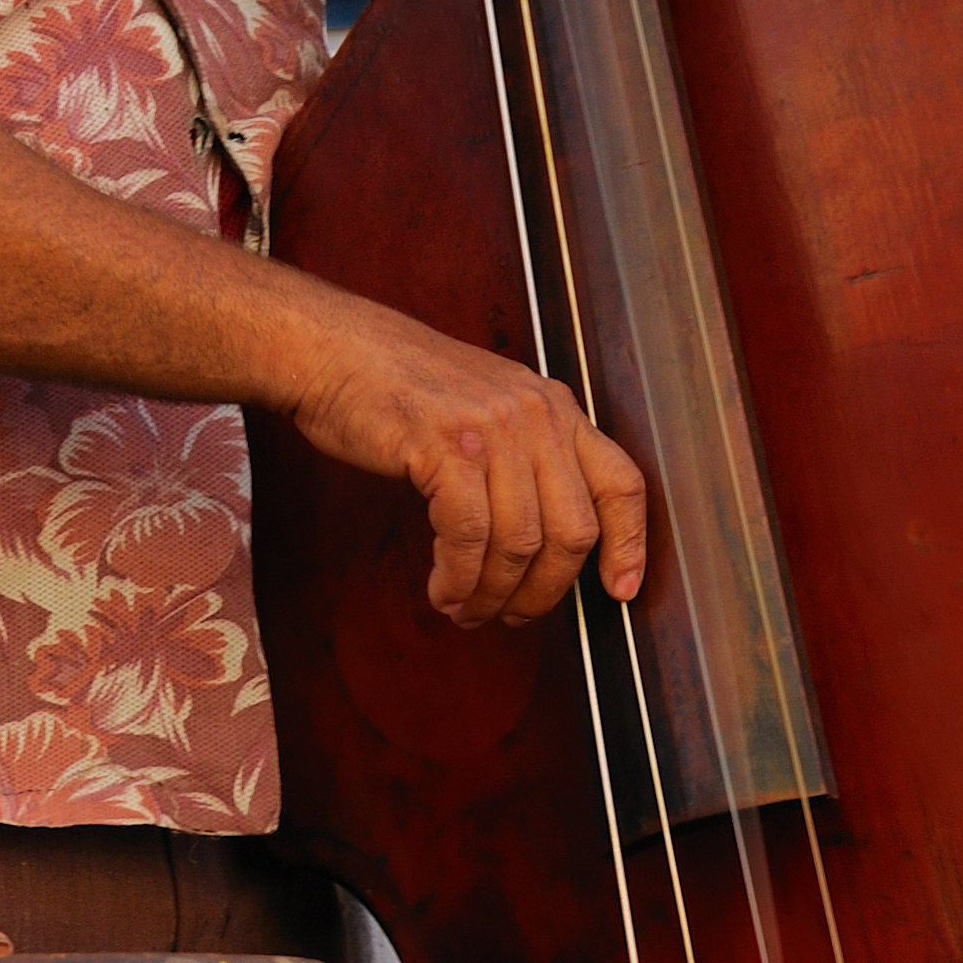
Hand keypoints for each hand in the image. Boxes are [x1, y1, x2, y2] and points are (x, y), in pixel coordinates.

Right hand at [286, 316, 647, 628]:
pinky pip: (469, 537)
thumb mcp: (485, 406)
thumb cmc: (398, 385)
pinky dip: (459, 578)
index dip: (629, 545)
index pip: (621, 482)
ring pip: (520, 543)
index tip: (620, 591)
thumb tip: (539, 541)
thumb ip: (523, 455)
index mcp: (554, 407)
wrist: (333, 349)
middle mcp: (536, 415)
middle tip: (513, 614)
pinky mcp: (447, 447)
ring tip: (465, 608)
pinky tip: (443, 588)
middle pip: (572, 531)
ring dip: (492, 593)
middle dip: (544, 591)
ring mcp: (492, 429)